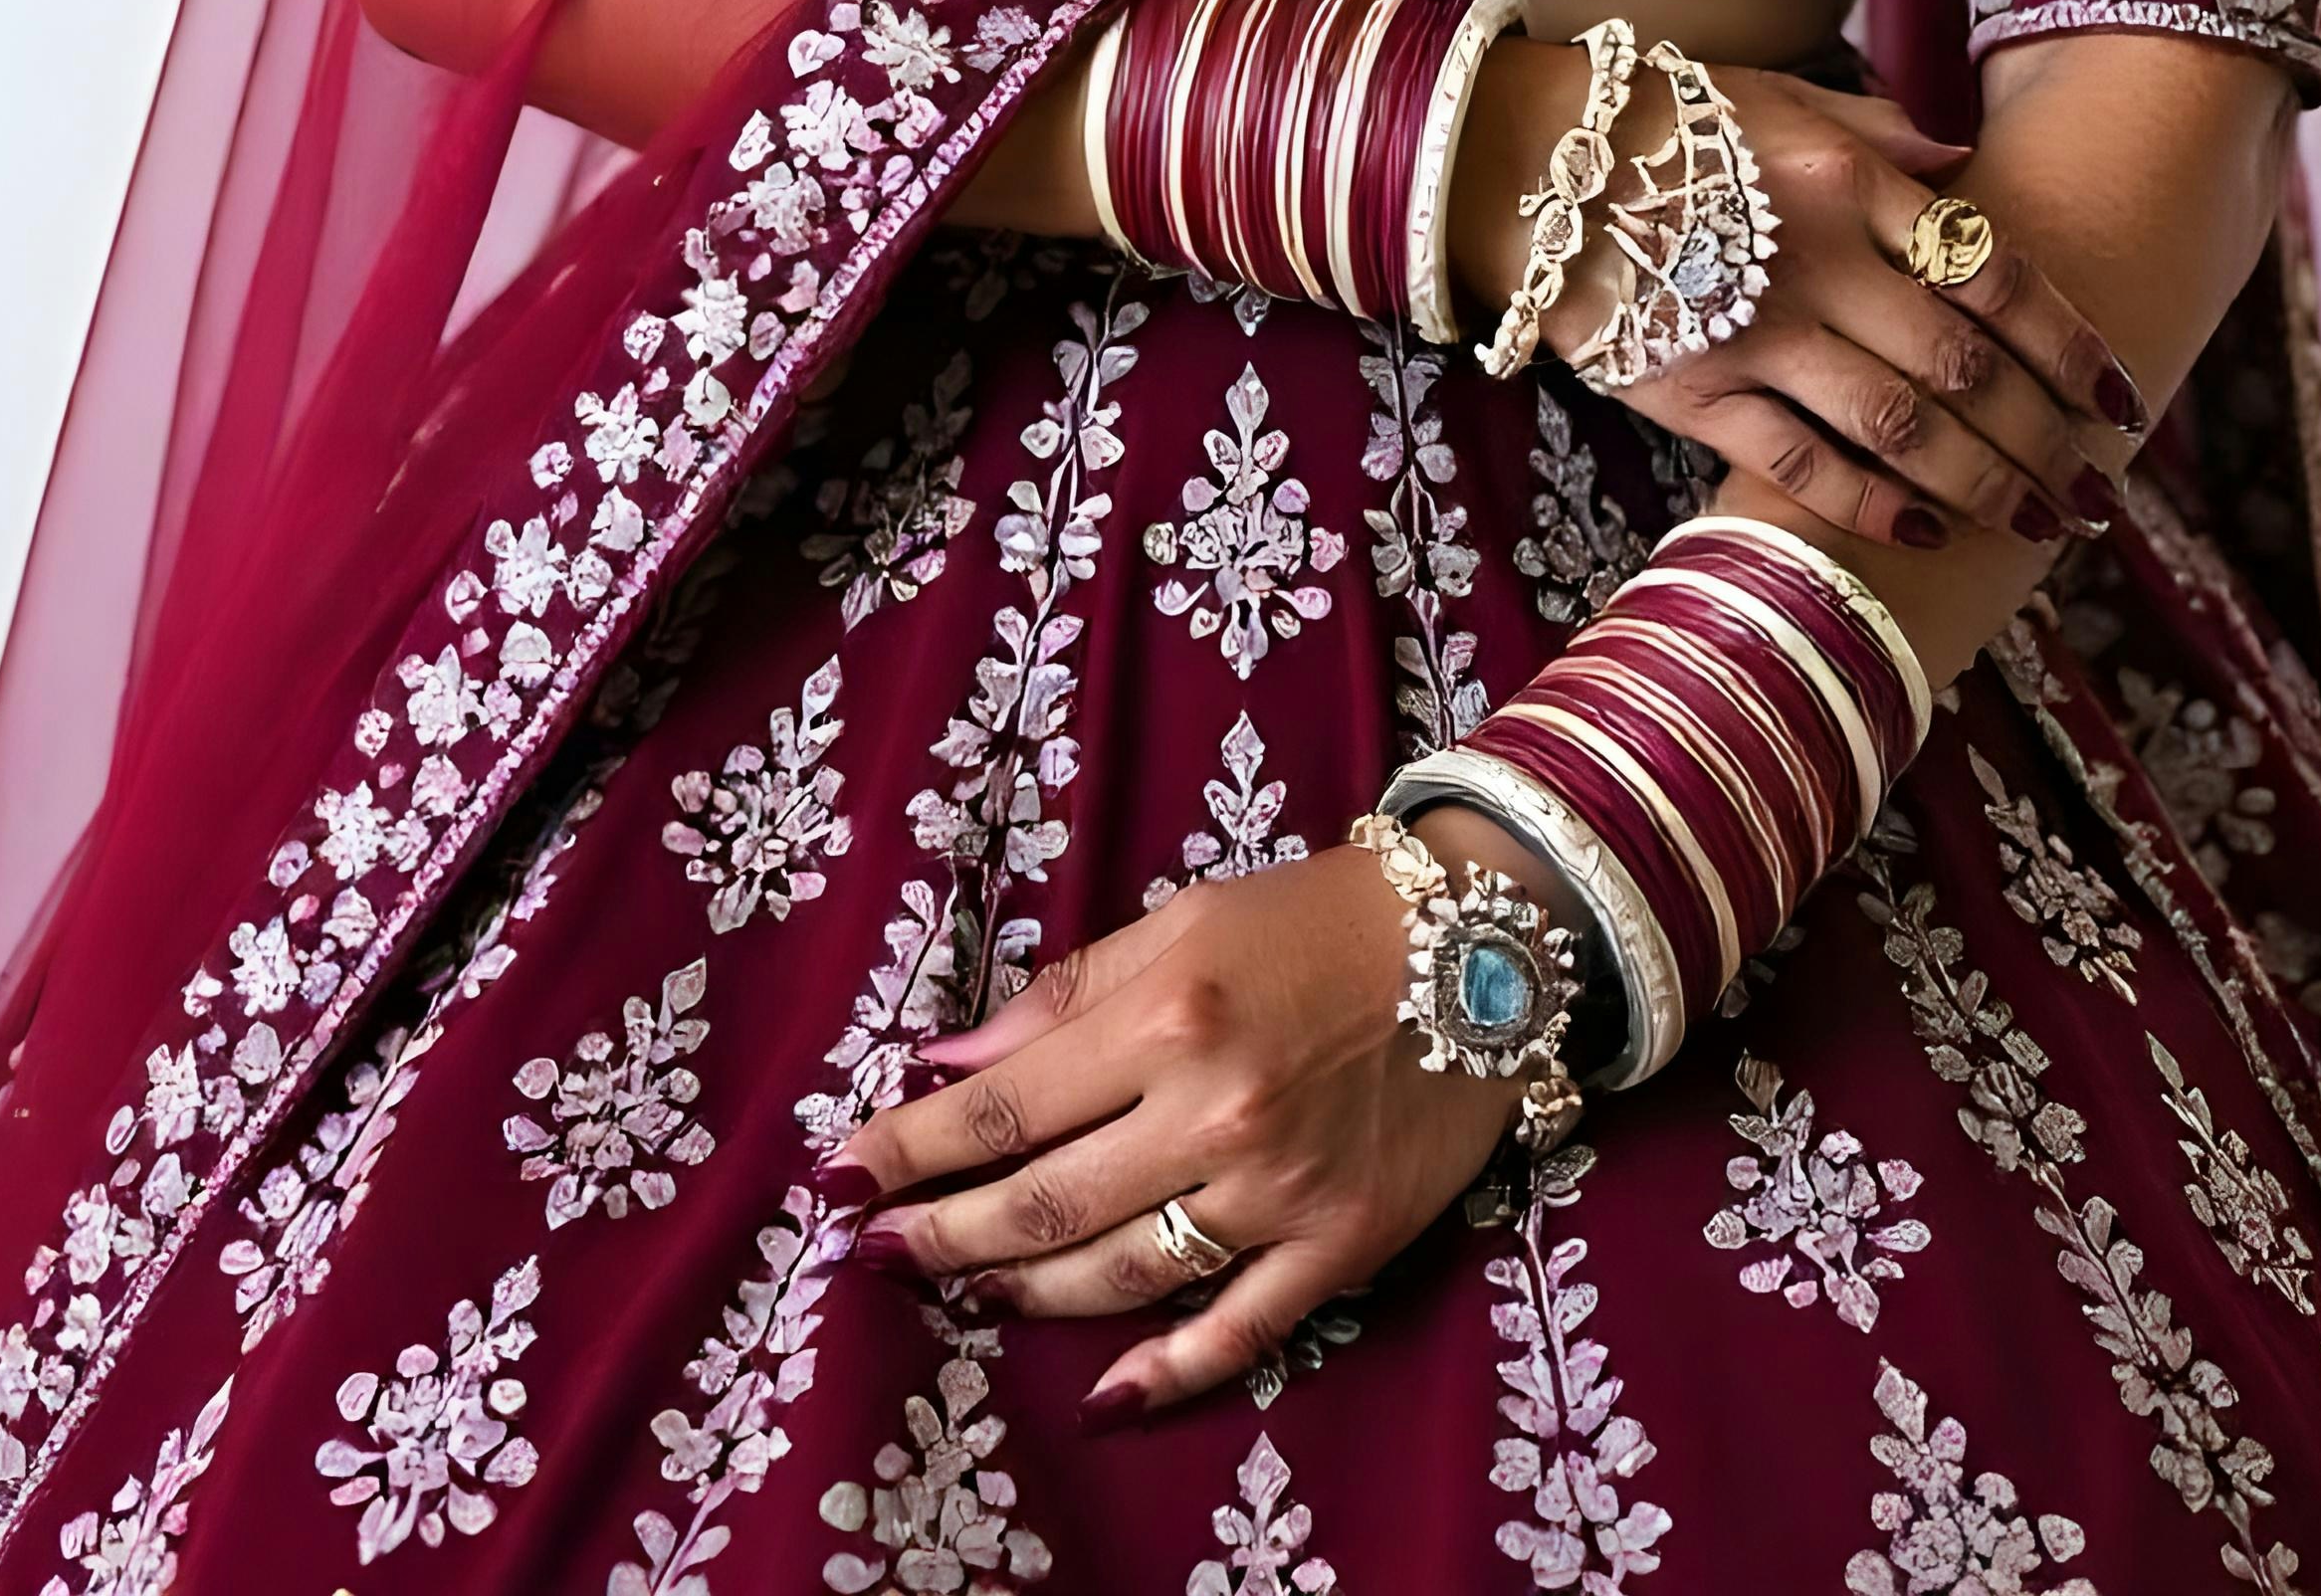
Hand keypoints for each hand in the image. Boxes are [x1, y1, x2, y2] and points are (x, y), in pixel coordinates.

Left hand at [828, 833, 1524, 1423]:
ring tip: (967, 1287)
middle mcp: (1214, 1113)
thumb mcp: (1184, 918)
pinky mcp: (1339, 1246)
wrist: (1483, 941)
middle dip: (941, 1232)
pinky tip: (1105, 1401)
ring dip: (1026, 1291)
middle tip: (875, 1250)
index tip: (837, 1178)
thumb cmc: (1316, 918)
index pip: (1003, 1107)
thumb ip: (1068, 994)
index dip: (909, 1149)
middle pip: (1042, 1203)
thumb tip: (950, 1063)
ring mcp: (1278, 1193)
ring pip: (1119, 1274)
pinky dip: (1167, 1373)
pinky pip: (1239, 1330)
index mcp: (1168, 1017)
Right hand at [1454, 41, 2144, 550]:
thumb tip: (1967, 170)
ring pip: (1901, 427)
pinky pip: (1801, 465)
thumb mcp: (1779, 99)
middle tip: (2098, 492)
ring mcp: (1753, 332)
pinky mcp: (1692, 394)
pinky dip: (1870, 505)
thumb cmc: (1663, 122)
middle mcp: (1817, 258)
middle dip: (2047, 439)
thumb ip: (1880, 135)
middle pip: (1966, 367)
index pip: (1997, 273)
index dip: (2072, 346)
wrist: (1519, 162)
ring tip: (2039, 523)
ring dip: (1984, 485)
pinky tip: (1922, 531)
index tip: (2124, 400)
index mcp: (1851, 180)